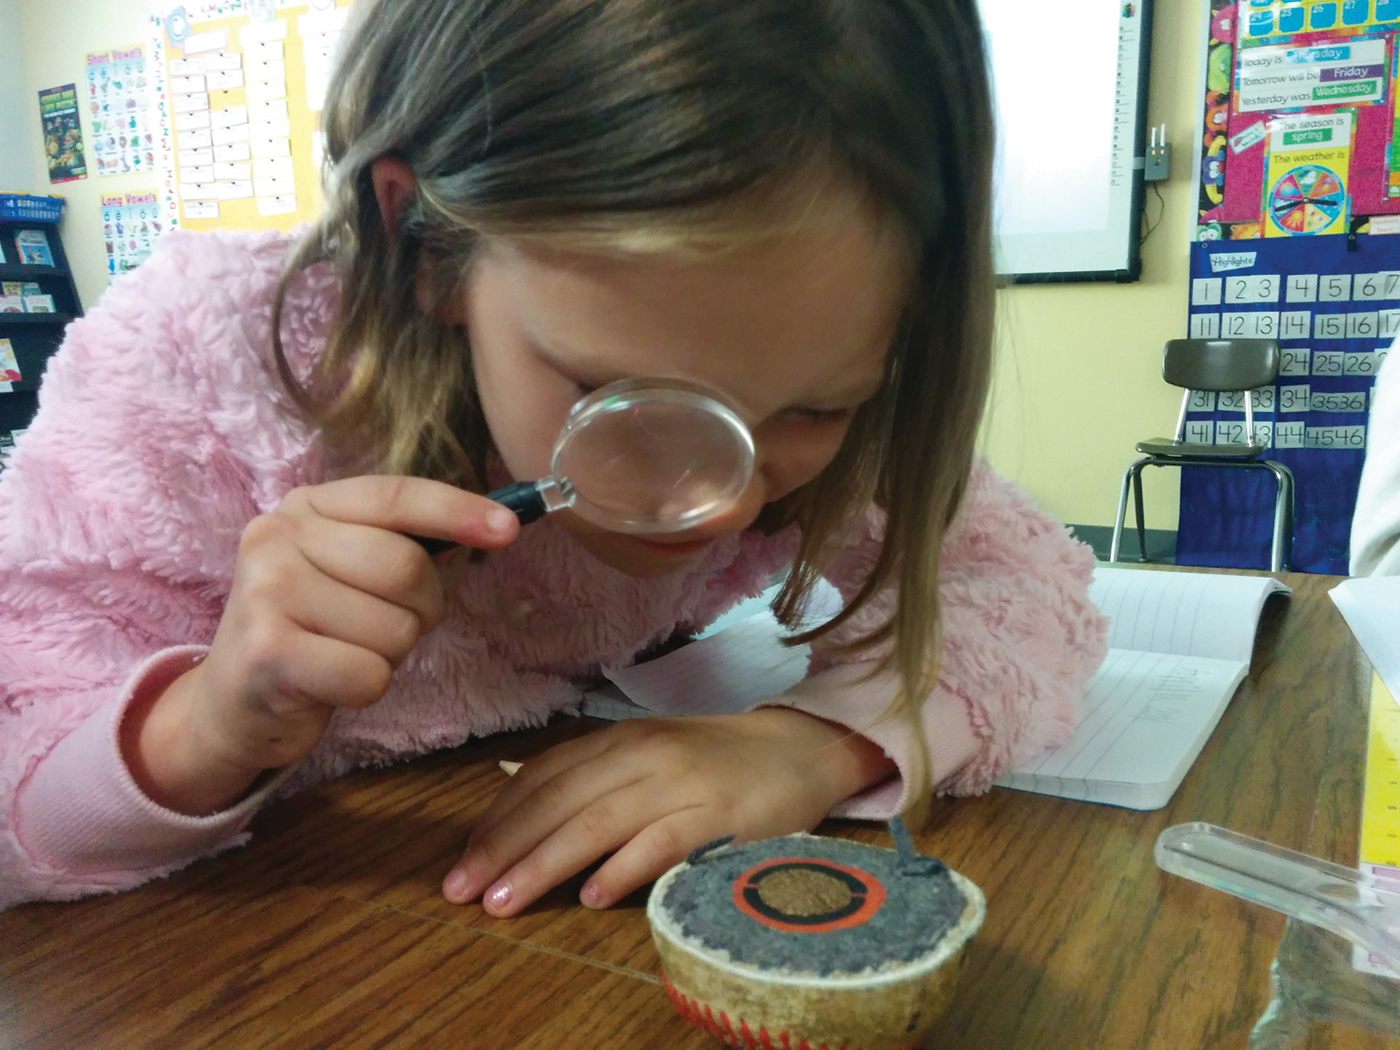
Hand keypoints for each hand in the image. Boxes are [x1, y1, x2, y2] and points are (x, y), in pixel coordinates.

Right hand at [122, 475, 519, 814]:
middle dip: (419, 611)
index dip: (458, 511)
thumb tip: (498, 524)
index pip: (396, 496)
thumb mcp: (345, 569)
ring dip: (387, 655)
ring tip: (343, 652)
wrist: (233, 704)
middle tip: (383, 627)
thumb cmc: (312, 631)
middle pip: (405, 568)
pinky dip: (365, 688)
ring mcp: (266, 592)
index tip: (509, 530)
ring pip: (394, 629)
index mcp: (306, 506)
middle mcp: (278, 536)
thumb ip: (402, 542)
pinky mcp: (267, 652)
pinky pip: (369, 674)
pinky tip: (328, 683)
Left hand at [442, 707, 896, 914]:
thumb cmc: (716, 762)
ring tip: (505, 902)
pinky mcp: (719, 814)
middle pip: (559, 801)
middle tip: (461, 890)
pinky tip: (591, 897)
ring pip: (598, 822)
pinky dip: (623, 868)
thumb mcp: (650, 757)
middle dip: (504, 847)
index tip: (463, 860)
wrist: (801, 749)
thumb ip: (598, 781)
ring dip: (544, 863)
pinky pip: (662, 842)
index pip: (543, 776)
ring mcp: (681, 783)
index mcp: (619, 741)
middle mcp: (642, 755)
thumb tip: (528, 822)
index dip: (498, 818)